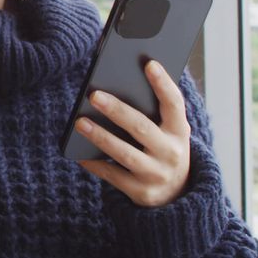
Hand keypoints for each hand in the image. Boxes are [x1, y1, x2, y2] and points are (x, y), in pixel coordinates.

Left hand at [75, 60, 190, 207]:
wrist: (176, 193)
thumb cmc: (162, 147)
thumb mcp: (167, 130)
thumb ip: (152, 110)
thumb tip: (116, 82)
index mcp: (179, 130)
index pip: (174, 104)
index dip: (163, 83)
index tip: (149, 64)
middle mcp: (171, 152)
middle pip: (142, 128)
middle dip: (117, 110)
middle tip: (94, 95)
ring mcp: (156, 174)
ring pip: (124, 153)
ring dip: (100, 137)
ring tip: (79, 122)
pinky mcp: (141, 192)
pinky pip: (112, 176)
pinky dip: (95, 164)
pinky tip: (79, 154)